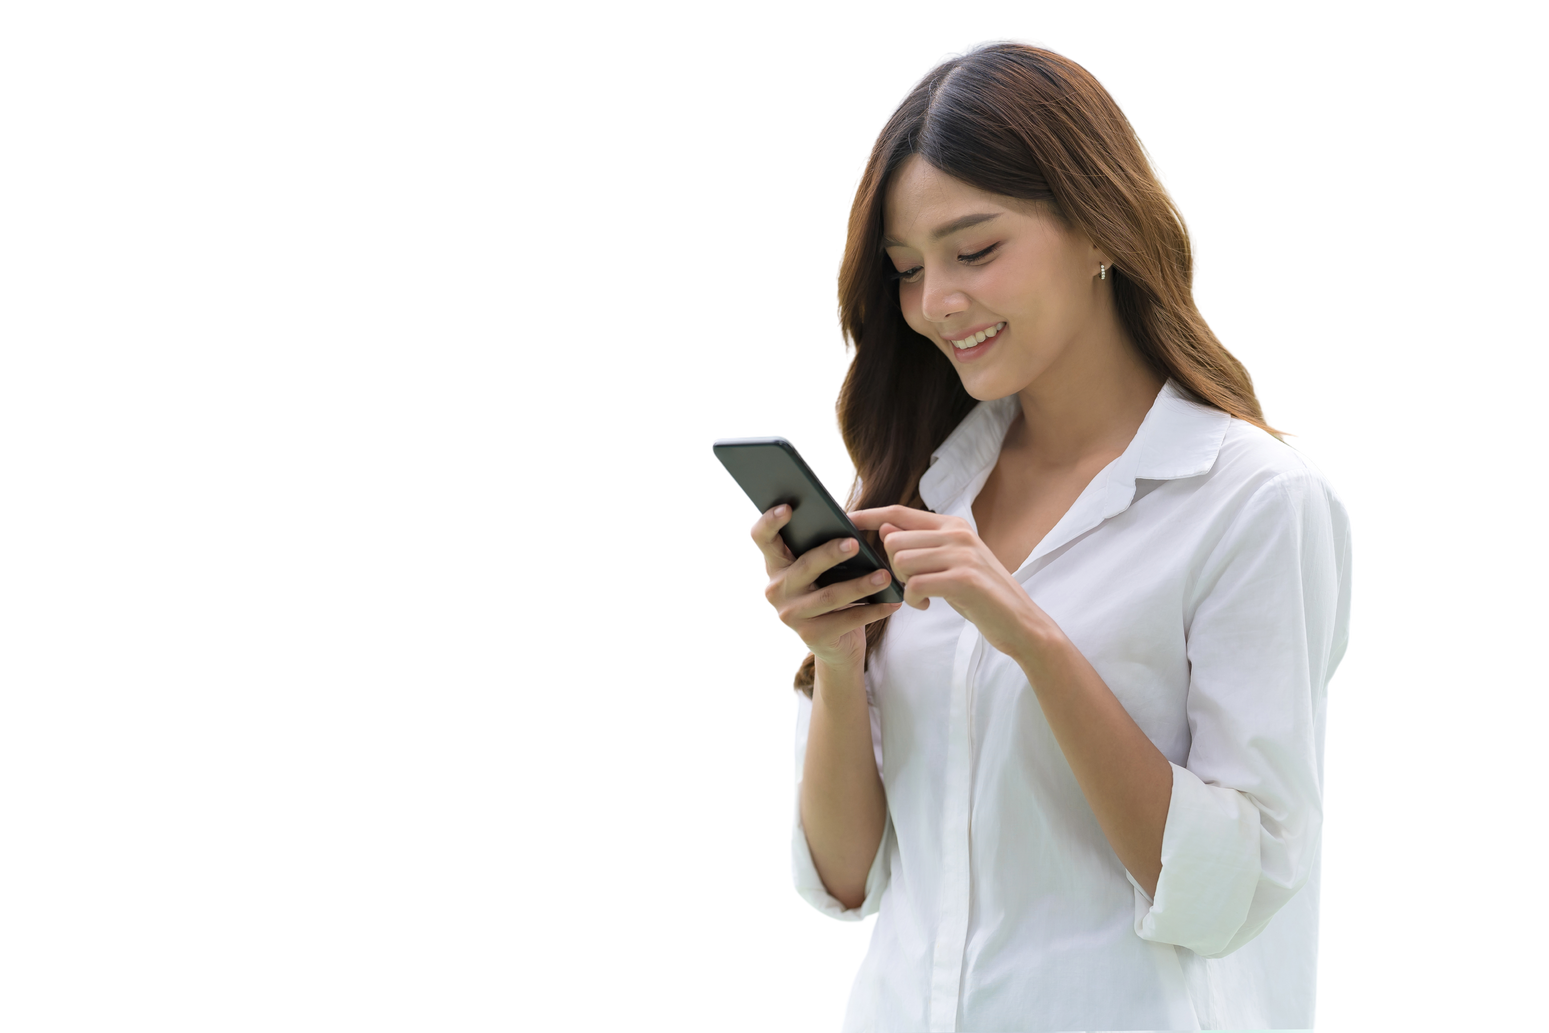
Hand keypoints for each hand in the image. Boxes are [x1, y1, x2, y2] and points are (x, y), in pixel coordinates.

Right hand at [747, 505, 904, 669]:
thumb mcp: (820, 570)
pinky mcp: (812, 637)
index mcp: (775, 565)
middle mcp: (775, 590)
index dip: (770, 522)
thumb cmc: (828, 592)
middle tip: (855, 543)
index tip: (787, 508)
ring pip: (829, 596)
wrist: (835, 645)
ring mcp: (791, 616)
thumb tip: (846, 520)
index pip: (762, 538)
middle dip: (830, 554)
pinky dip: (872, 610)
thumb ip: (821, 545)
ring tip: (885, 575)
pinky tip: (891, 601)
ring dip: (860, 585)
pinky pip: (847, 620)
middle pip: (804, 566)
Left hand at [848, 506, 1052, 661]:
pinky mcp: (963, 579)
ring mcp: (961, 554)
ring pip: (900, 562)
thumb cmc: (980, 595)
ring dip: (904, 585)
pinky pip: (914, 585)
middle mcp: (956, 533)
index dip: (870, 514)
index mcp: (952, 525)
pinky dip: (914, 600)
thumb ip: (920, 545)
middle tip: (912, 585)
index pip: (899, 513)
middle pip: (894, 541)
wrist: (1020, 622)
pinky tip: (928, 605)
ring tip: (923, 596)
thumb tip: (885, 528)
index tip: (847, 517)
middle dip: (893, 568)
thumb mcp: (949, 564)